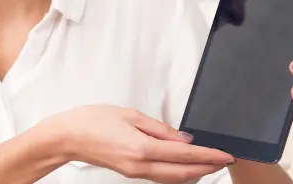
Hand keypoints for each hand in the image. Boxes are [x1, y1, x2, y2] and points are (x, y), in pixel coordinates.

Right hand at [36, 105, 234, 183]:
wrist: (68, 137)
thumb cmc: (92, 121)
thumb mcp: (130, 114)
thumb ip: (160, 128)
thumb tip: (183, 139)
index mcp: (141, 148)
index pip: (183, 155)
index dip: (208, 155)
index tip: (225, 153)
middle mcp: (140, 165)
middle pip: (182, 173)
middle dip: (207, 168)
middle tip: (225, 161)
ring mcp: (135, 172)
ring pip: (173, 178)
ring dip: (194, 173)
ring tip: (211, 164)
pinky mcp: (131, 173)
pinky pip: (161, 177)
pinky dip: (178, 173)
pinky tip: (185, 166)